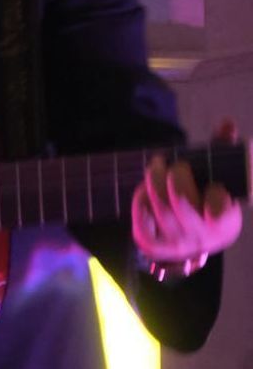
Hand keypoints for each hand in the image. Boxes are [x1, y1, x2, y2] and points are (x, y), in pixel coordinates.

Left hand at [130, 120, 243, 271]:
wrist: (188, 237)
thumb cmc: (206, 200)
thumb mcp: (219, 177)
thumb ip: (223, 151)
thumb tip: (227, 123)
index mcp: (225, 225)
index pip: (220, 211)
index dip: (215, 194)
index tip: (214, 185)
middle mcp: (202, 239)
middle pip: (181, 201)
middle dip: (175, 174)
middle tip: (175, 164)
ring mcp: (176, 244)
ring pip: (159, 206)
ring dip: (155, 179)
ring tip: (157, 165)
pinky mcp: (152, 245)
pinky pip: (142, 216)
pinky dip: (141, 197)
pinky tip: (146, 188)